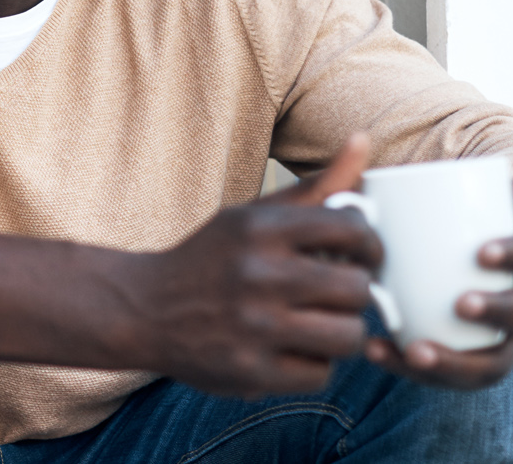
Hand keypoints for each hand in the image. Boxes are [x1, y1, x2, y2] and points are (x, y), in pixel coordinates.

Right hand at [120, 135, 381, 397]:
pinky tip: (289, 348)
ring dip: (340, 332)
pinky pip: (320, 374)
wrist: (143, 309)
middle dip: (354, 292)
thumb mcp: (254, 216)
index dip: (369, 244)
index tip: (359, 254)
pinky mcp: (250, 371)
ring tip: (318, 323)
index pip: (353, 229)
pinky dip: (312, 364)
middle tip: (336, 293)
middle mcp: (257, 274)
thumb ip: (317, 186)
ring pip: (348, 336)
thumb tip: (364, 139)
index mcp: (260, 228)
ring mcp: (253, 326)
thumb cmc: (212, 259)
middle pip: (358, 289)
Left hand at [364, 177, 512, 388]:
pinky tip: (375, 351)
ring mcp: (503, 341)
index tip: (480, 252)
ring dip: (454, 362)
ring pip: (491, 363)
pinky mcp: (470, 362)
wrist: (481, 267)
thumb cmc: (473, 230)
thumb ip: (489, 190)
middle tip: (461, 303)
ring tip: (413, 350)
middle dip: (497, 312)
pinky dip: (411, 369)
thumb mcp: (481, 207)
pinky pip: (449, 378)